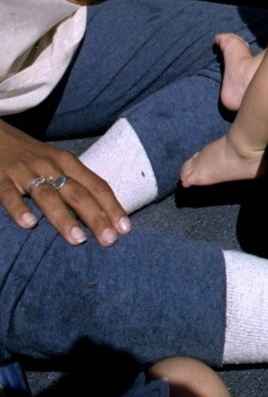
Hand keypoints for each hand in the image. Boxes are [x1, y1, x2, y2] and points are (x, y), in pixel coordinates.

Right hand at [0, 121, 130, 245]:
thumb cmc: (30, 156)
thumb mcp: (55, 163)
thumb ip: (74, 183)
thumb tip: (101, 213)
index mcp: (68, 162)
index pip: (96, 185)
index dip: (112, 207)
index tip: (126, 229)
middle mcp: (51, 165)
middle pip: (78, 192)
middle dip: (96, 217)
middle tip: (109, 240)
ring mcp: (25, 171)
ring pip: (48, 195)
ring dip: (64, 217)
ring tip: (78, 239)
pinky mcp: (0, 178)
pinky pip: (9, 194)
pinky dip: (19, 209)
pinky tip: (29, 225)